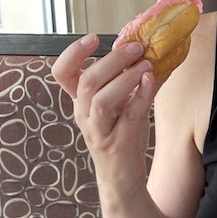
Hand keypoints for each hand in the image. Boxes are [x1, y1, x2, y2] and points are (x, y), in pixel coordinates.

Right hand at [51, 33, 156, 196]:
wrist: (122, 179)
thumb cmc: (121, 137)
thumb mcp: (121, 105)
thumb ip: (132, 81)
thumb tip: (154, 52)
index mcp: (80, 102)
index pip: (62, 73)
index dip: (72, 53)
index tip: (92, 38)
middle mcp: (84, 115)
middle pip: (87, 82)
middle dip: (112, 60)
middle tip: (135, 47)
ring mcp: (99, 131)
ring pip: (101, 100)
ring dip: (125, 78)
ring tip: (146, 65)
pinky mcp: (118, 143)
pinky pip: (129, 115)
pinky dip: (141, 95)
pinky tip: (152, 80)